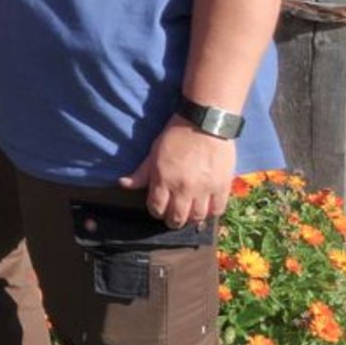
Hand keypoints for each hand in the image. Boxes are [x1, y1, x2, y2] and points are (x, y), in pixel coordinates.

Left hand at [118, 117, 235, 226]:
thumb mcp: (153, 153)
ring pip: (197, 218)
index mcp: (163, 179)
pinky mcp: (222, 187)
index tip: (158, 209)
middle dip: (171, 220)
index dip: (155, 211)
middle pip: (176, 218)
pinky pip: (217, 210)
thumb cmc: (176, 136)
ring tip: (189, 213)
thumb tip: (123, 184)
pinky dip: (211, 213)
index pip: (156, 208)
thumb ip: (141, 173)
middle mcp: (183, 188)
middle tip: (172, 217)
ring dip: (191, 219)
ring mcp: (204, 189)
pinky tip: (206, 208)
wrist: (204, 124)